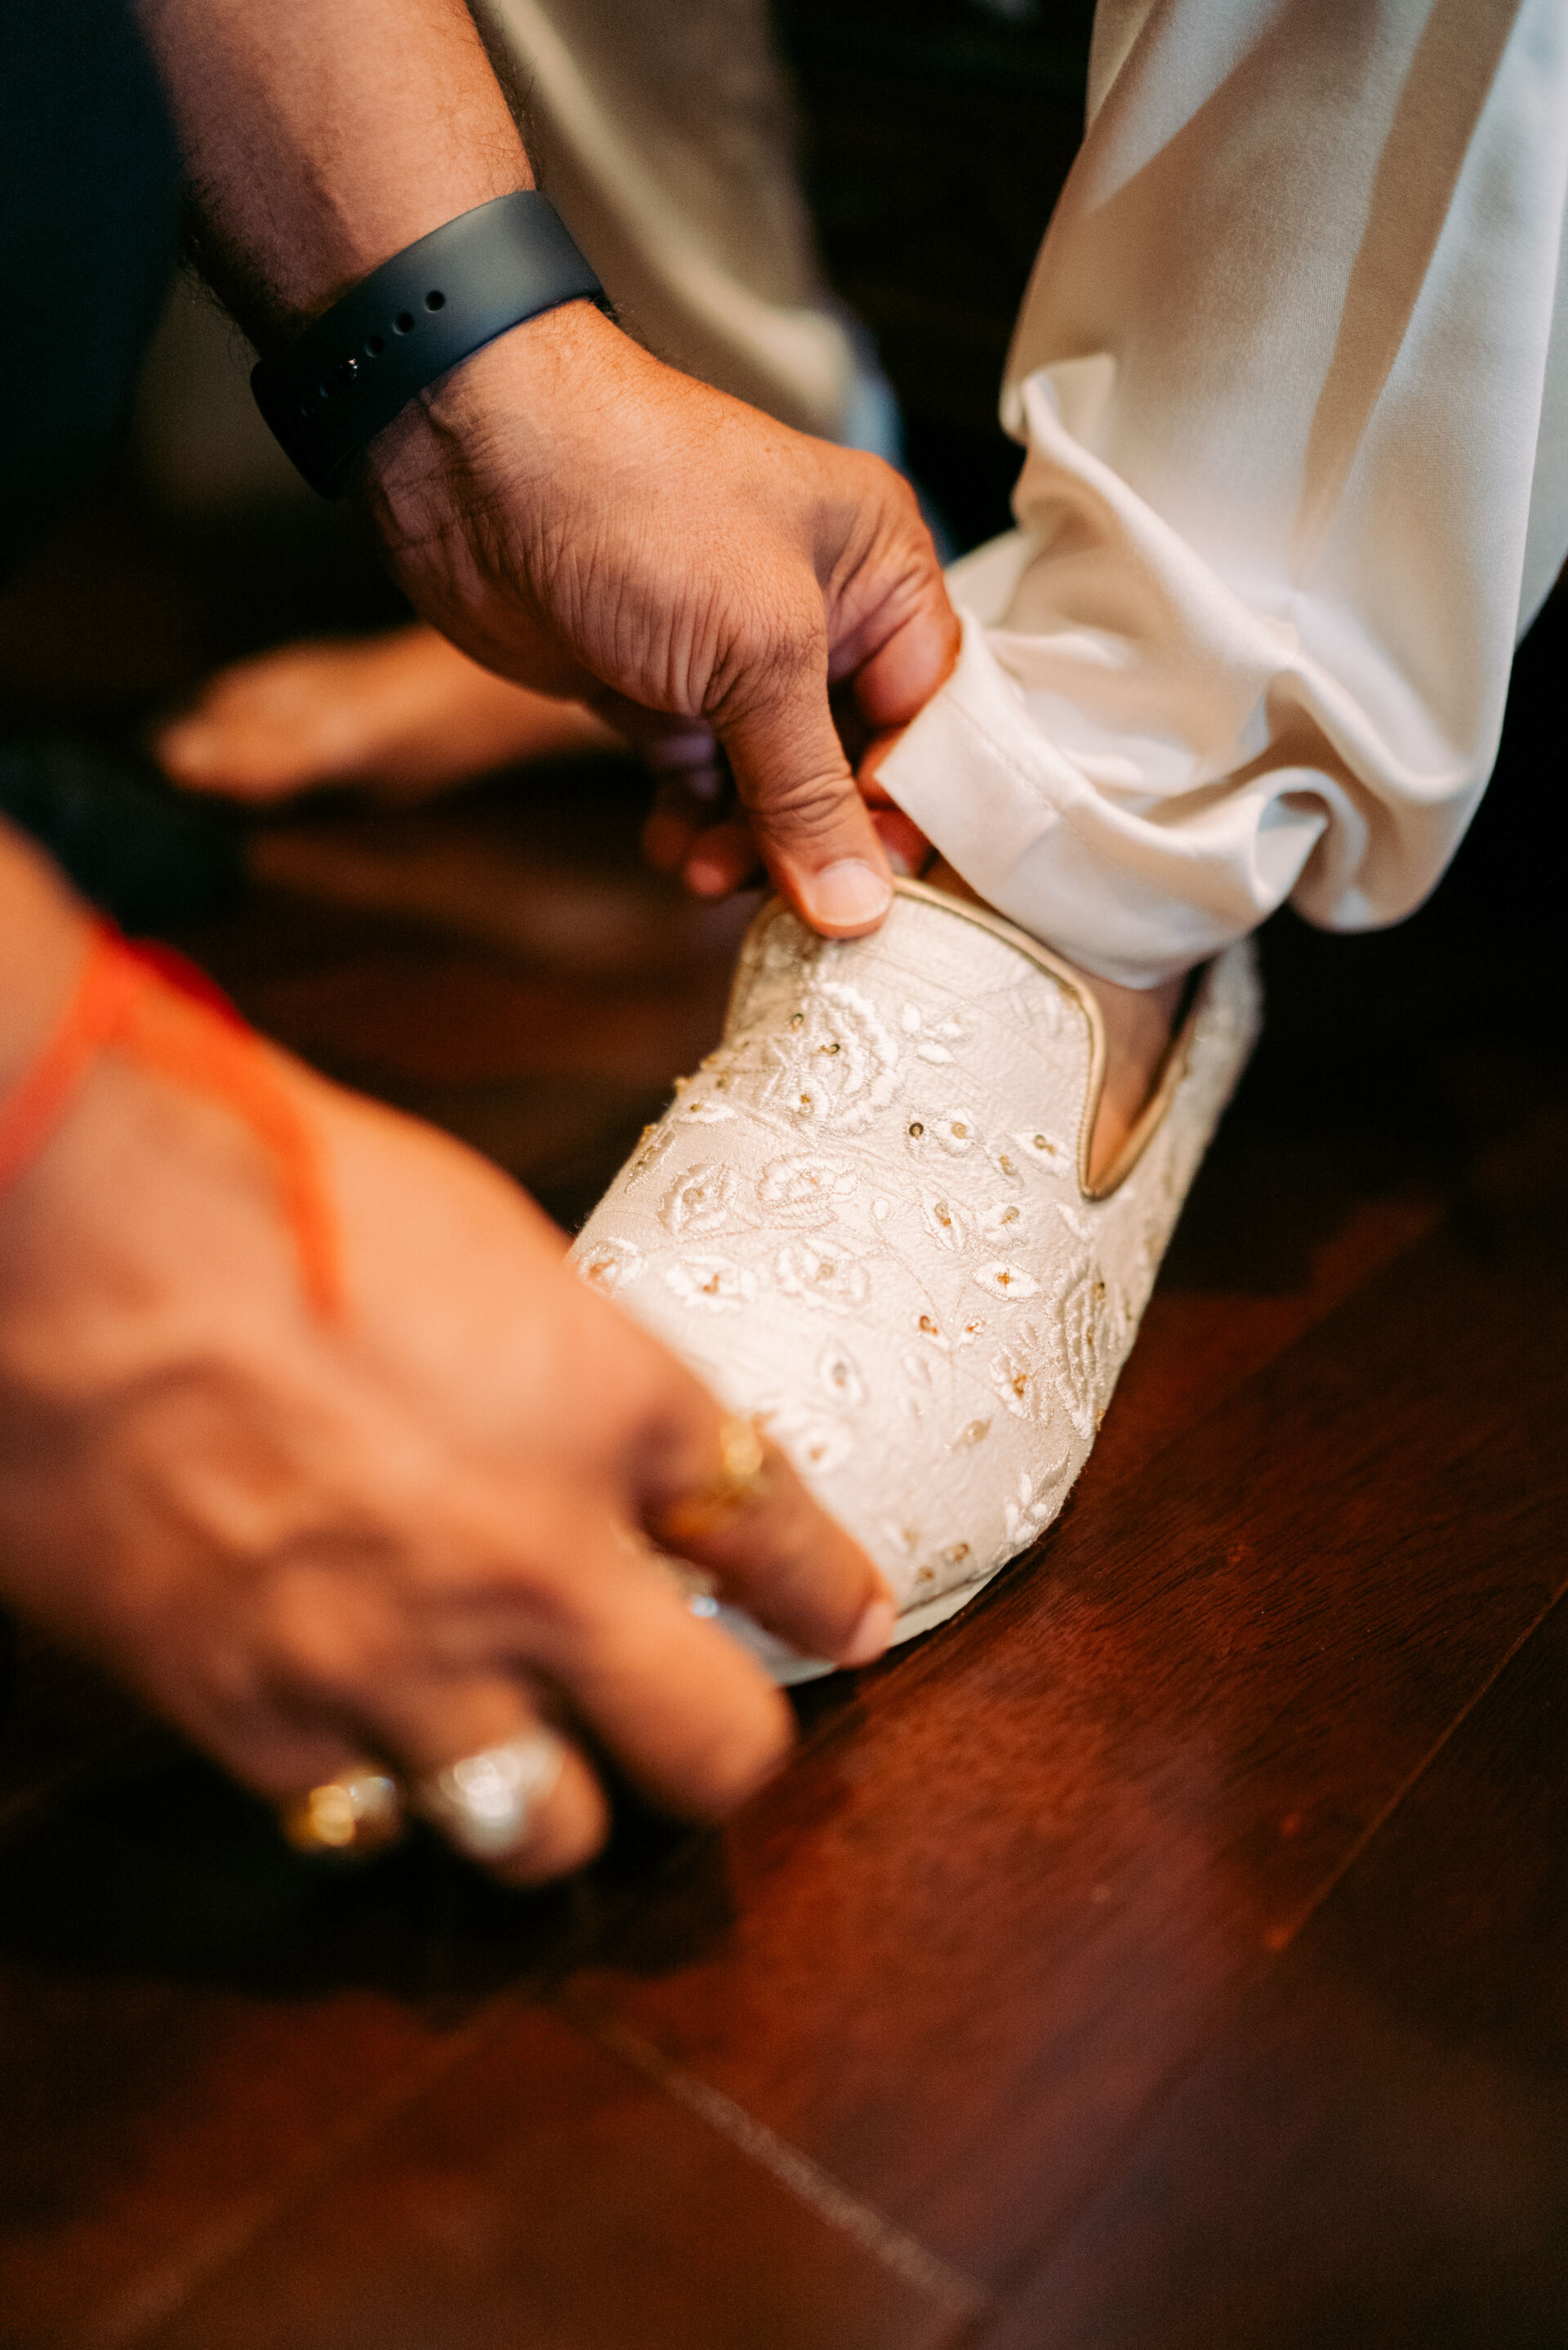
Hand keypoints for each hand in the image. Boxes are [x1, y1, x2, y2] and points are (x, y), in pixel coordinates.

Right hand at [0, 970, 893, 1882]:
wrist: (70, 1236)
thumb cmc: (273, 1192)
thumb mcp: (483, 1243)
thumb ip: (567, 1361)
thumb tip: (604, 1427)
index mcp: (614, 1411)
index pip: (781, 1539)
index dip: (830, 1590)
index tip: (846, 1617)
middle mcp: (538, 1565)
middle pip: (714, 1751)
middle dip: (725, 1748)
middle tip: (701, 1726)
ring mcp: (403, 1664)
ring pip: (547, 1836)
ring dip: (554, 1800)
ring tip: (531, 1756)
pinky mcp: (262, 1721)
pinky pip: (367, 1823)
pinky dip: (381, 1790)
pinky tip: (365, 1733)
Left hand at [362, 304, 958, 935]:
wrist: (470, 459)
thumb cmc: (637, 503)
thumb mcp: (755, 651)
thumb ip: (809, 790)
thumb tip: (861, 908)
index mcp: (883, 573)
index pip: (937, 721)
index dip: (910, 811)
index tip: (874, 889)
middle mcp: (824, 614)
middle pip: (858, 768)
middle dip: (819, 839)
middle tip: (783, 896)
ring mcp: (738, 655)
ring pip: (777, 788)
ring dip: (750, 845)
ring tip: (707, 871)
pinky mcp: (664, 688)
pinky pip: (705, 783)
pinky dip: (693, 825)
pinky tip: (671, 850)